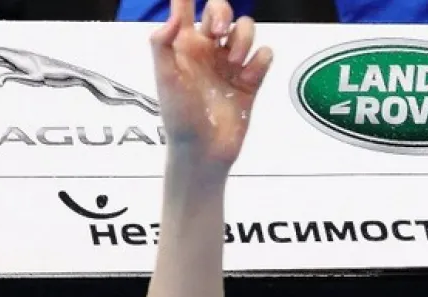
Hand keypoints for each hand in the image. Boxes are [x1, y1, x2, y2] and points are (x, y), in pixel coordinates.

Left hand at [151, 0, 273, 170]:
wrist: (203, 151)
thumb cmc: (180, 117)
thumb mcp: (165, 79)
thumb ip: (163, 43)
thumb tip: (175, 14)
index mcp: (183, 47)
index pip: (184, 9)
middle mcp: (207, 51)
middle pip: (221, 10)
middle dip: (223, 12)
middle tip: (218, 32)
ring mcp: (229, 64)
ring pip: (246, 28)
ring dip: (244, 38)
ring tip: (234, 62)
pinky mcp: (250, 79)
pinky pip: (264, 54)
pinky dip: (260, 60)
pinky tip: (249, 75)